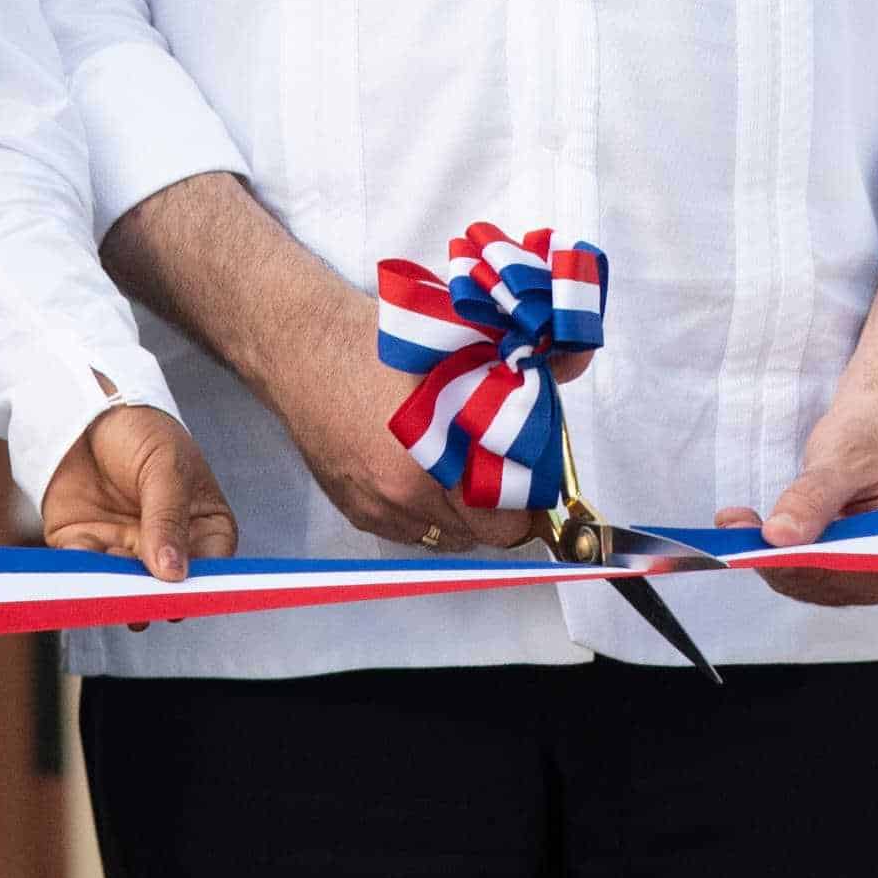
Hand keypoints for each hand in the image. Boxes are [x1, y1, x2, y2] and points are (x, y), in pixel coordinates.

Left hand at [42, 401, 239, 580]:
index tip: (183, 593)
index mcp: (201, 525)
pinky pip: (83, 569)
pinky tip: (85, 560)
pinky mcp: (84, 544)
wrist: (84, 407)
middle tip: (144, 600)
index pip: (210, 566)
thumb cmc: (140, 429)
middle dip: (152, 595)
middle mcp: (163, 543)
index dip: (198, 585)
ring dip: (116, 588)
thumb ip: (168, 518)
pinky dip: (82, 572)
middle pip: (165, 585)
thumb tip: (174, 573)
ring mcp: (124, 548)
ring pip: (123, 585)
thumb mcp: (166, 466)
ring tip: (113, 571)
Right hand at [245, 282, 540, 555]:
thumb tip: (576, 358)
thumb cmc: (376, 343)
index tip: (536, 477)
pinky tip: (426, 475)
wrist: (301, 348)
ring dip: (463, 514)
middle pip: (481, 534)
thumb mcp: (460, 340)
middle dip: (501, 509)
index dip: (529, 498)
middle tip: (506, 473)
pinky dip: (427, 513)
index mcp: (436, 457)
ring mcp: (377, 508)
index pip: (507, 517)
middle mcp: (404, 495)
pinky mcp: (355, 511)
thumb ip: (524, 358)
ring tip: (464, 473)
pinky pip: (410, 532)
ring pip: (446, 537)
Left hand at [723, 380, 877, 607]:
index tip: (770, 550)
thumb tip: (780, 535)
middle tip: (738, 535)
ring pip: (817, 583)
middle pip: (840, 583)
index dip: (818, 566)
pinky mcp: (848, 565)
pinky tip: (745, 528)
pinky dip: (776, 553)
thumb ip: (815, 497)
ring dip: (773, 558)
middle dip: (785, 562)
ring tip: (736, 525)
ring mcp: (877, 569)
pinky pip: (809, 572)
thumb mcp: (847, 454)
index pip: (870, 567)